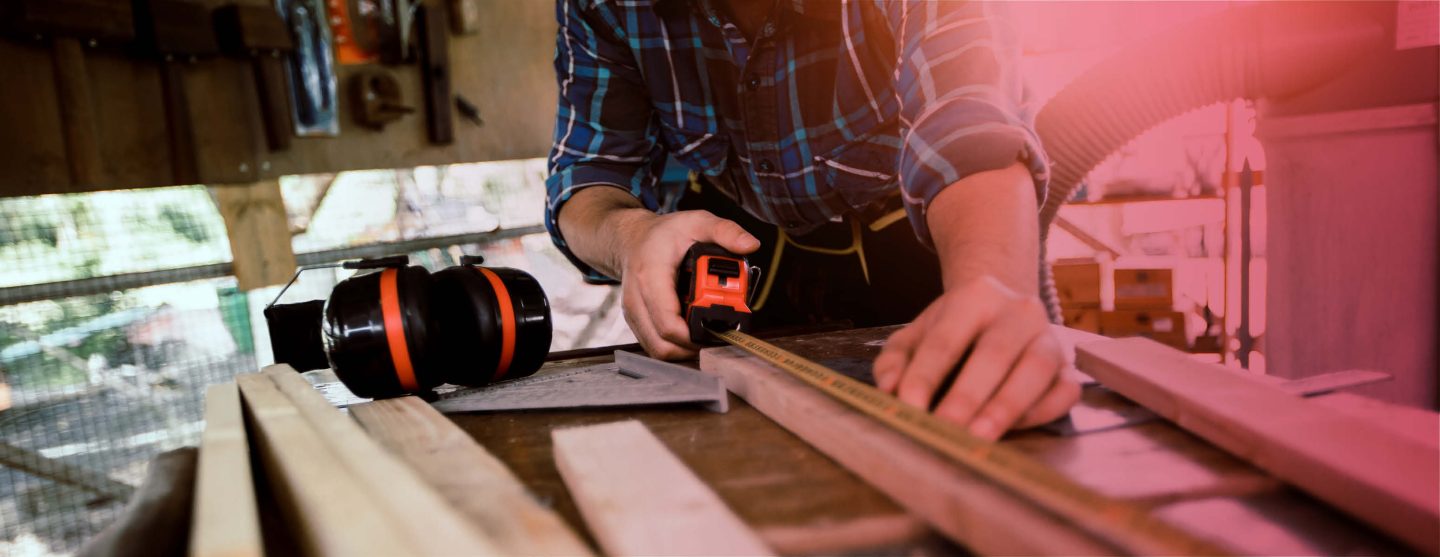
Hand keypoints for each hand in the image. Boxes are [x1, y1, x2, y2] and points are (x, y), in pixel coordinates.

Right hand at [615, 209, 759, 359]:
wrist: (632, 239)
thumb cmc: (663, 234)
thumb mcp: (697, 222)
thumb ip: (725, 231)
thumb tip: (750, 245)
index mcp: (651, 276)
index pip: (668, 322)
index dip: (694, 335)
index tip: (718, 330)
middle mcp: (637, 299)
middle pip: (663, 343)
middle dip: (694, 346)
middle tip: (717, 335)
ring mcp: (634, 313)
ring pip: (658, 350)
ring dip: (685, 349)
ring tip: (706, 335)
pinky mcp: (636, 322)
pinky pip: (655, 345)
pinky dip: (675, 346)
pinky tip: (691, 333)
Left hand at [872, 276, 1079, 440]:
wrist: (1001, 308)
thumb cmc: (953, 329)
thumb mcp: (916, 335)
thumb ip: (895, 360)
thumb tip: (888, 390)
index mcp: (975, 297)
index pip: (946, 339)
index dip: (925, 375)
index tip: (908, 407)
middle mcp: (1018, 312)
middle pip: (994, 354)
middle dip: (967, 396)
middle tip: (945, 429)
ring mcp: (1048, 337)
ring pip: (1036, 370)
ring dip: (1007, 407)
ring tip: (979, 438)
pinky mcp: (1068, 366)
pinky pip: (1065, 391)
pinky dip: (1042, 412)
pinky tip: (1014, 429)